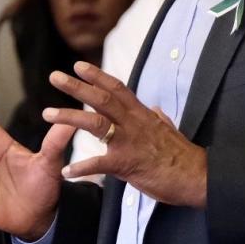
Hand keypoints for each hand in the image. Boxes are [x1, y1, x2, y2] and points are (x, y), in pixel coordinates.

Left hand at [46, 61, 206, 207]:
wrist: (197, 177)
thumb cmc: (182, 156)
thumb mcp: (169, 130)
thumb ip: (158, 118)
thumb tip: (155, 109)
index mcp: (141, 114)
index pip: (116, 88)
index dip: (96, 76)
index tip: (78, 66)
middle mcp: (133, 123)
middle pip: (101, 99)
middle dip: (76, 87)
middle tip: (55, 76)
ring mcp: (129, 142)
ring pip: (95, 123)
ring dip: (69, 117)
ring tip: (47, 113)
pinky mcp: (127, 164)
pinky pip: (99, 164)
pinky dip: (81, 167)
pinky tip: (65, 172)